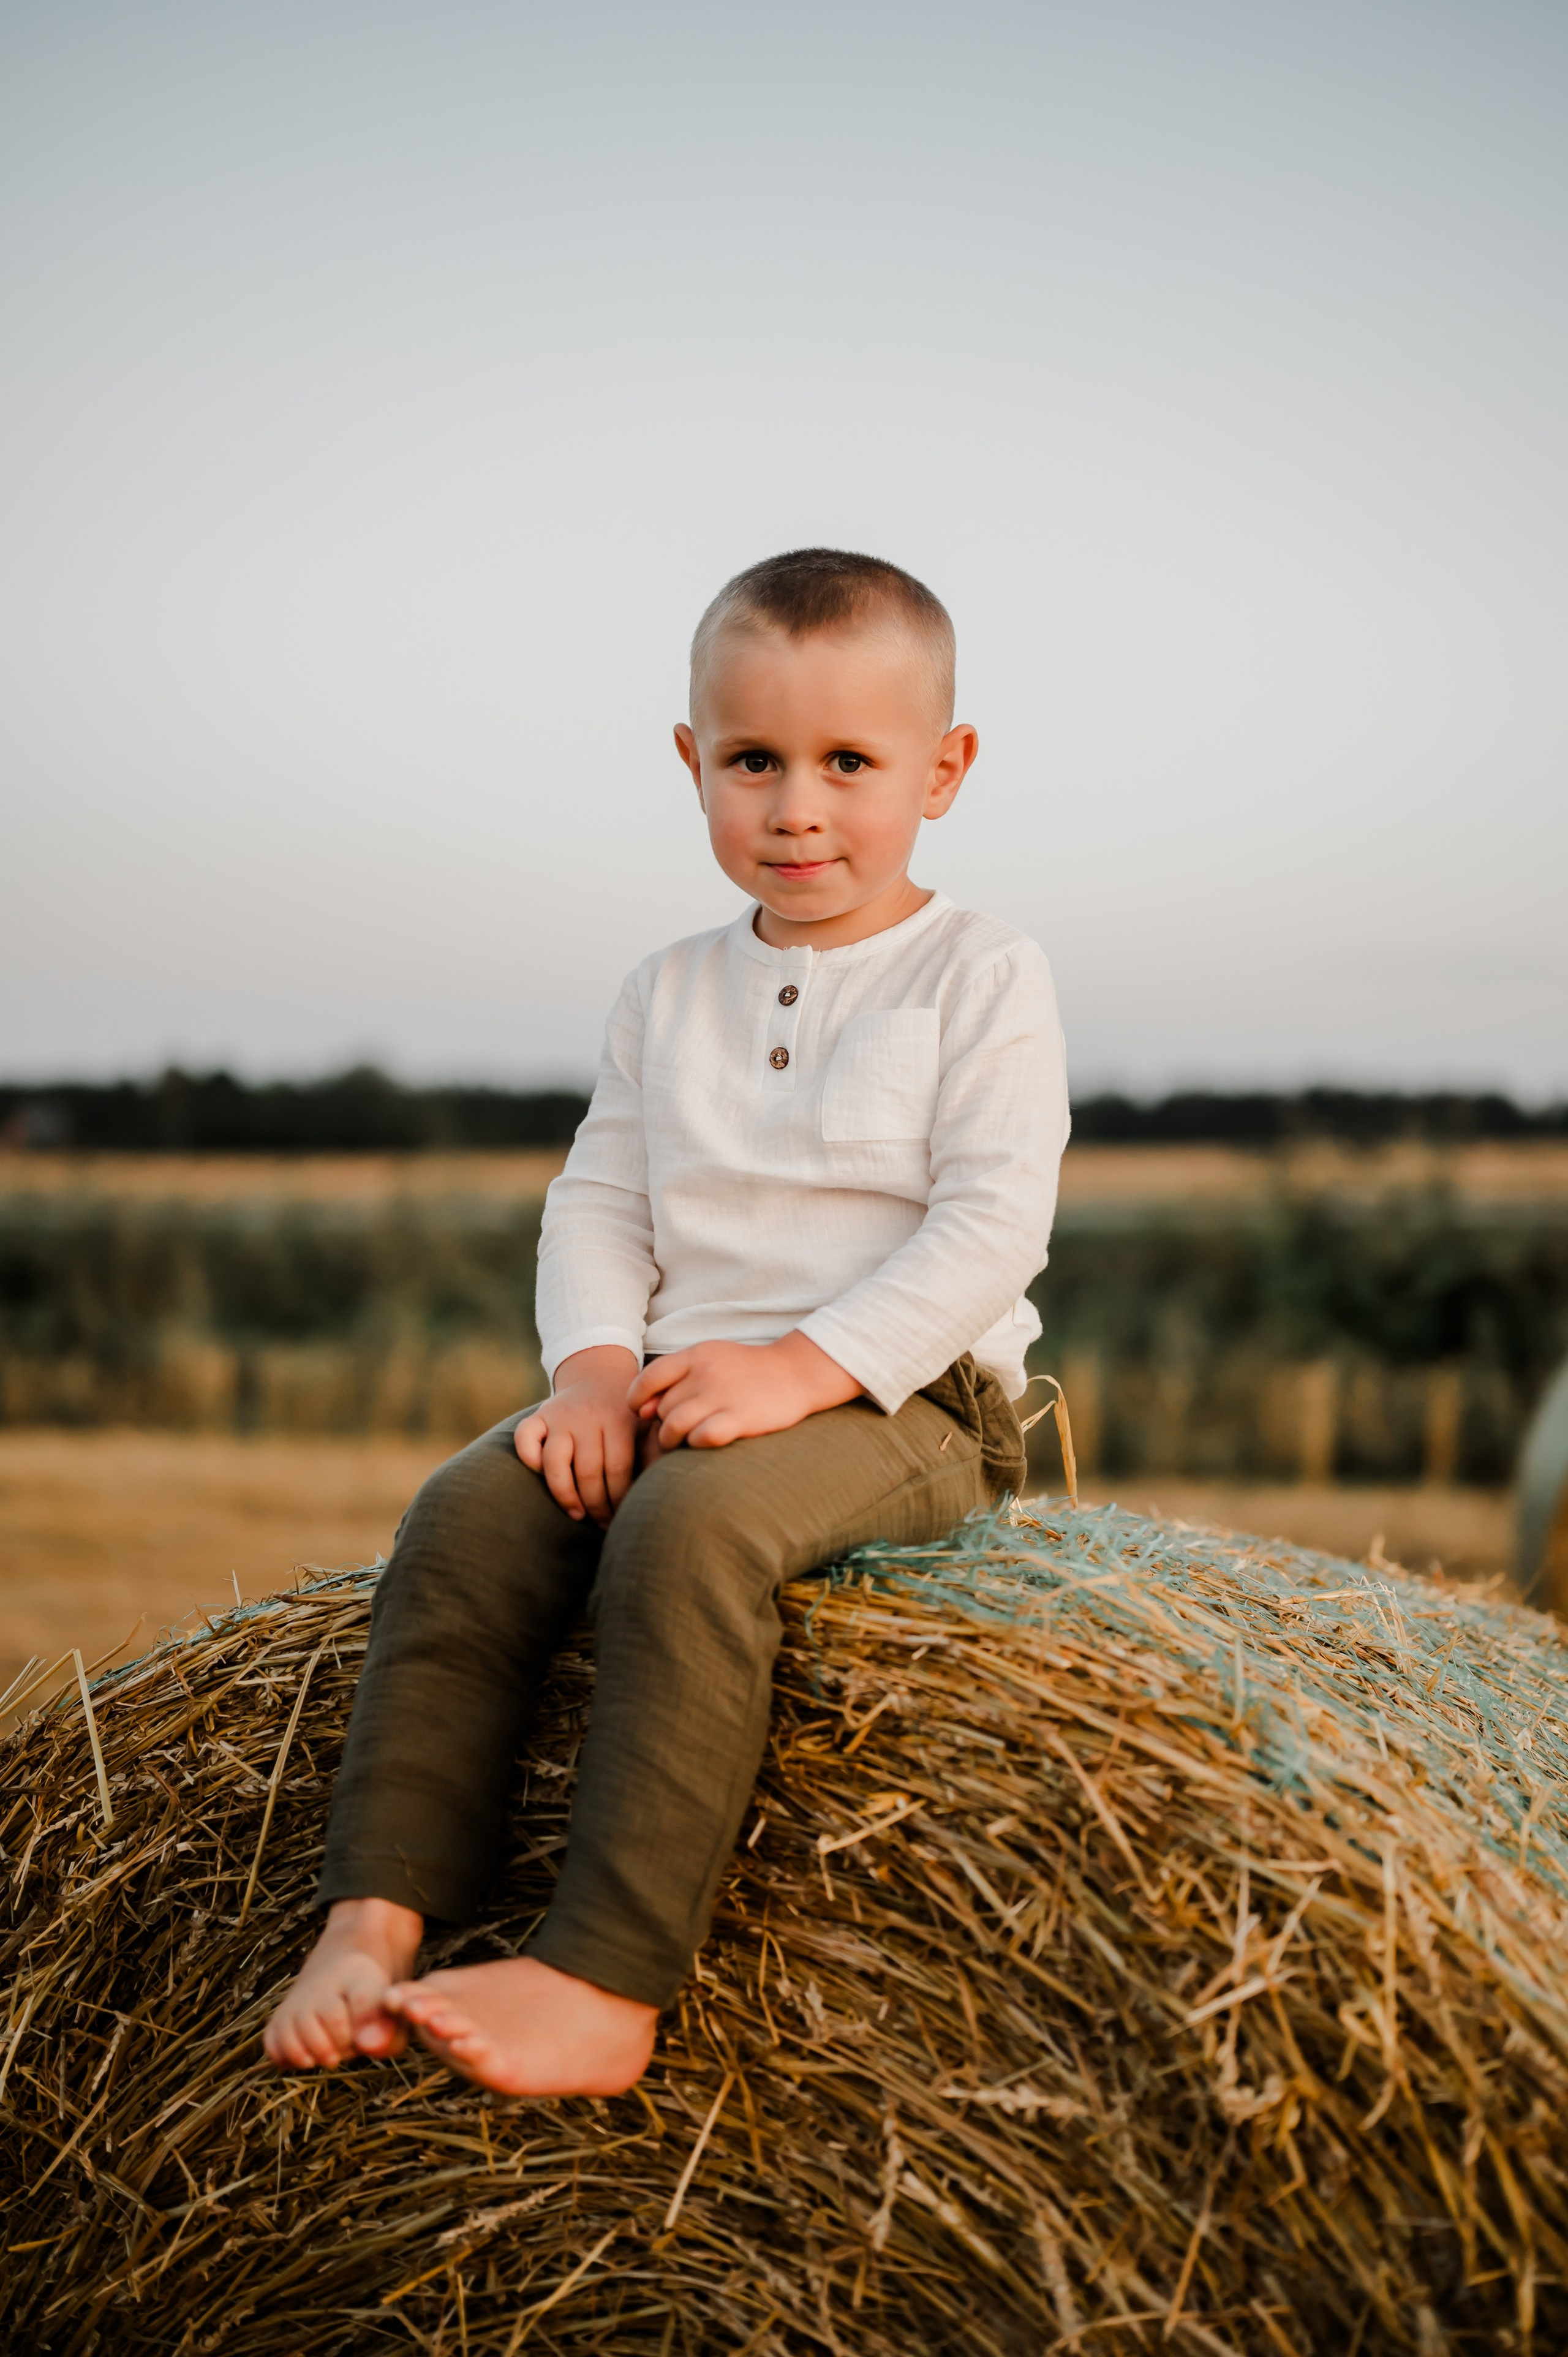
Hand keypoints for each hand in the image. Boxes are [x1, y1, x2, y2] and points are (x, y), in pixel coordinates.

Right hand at [514, 1346, 640, 1526]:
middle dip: (597, 1506)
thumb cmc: (627, 1414)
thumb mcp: (647, 1425)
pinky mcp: (538, 1415)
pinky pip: (524, 1439)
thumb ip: (655, 1452)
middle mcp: (587, 1417)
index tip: (624, 1516)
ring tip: (577, 1514)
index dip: (620, 1499)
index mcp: (619, 1420)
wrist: (599, 1376)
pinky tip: (543, 1477)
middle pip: (588, 1471)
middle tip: (604, 1525)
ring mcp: (560, 1416)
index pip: (619, 1469)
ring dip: (565, 1495)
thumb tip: (661, 1489)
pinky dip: (529, 1459)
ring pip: (555, 1462)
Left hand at [627, 1332, 860, 1451]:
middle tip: (676, 1429)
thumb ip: (674, 1381)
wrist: (796, 1373)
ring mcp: (724, 1395)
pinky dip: (697, 1443)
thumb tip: (641, 1411)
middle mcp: (706, 1373)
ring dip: (672, 1439)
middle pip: (663, 1408)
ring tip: (681, 1442)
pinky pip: (702, 1437)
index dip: (637, 1398)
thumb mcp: (710, 1362)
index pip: (649, 1377)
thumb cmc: (746, 1371)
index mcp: (696, 1354)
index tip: (643, 1411)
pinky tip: (705, 1440)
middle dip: (663, 1423)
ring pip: (675, 1425)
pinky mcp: (742, 1418)